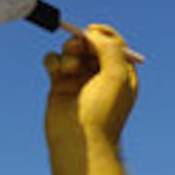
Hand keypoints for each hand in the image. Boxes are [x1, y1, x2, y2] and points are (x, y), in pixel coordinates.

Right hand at [43, 24, 137, 148]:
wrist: (80, 142)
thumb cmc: (103, 111)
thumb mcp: (117, 74)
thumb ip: (109, 47)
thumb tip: (91, 33)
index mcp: (121, 73)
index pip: (114, 43)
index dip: (102, 33)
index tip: (91, 32)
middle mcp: (101, 75)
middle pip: (90, 43)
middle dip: (82, 41)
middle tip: (77, 47)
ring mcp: (79, 80)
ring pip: (70, 50)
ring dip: (68, 52)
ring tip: (68, 68)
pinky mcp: (59, 85)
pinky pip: (54, 61)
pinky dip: (53, 60)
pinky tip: (55, 70)